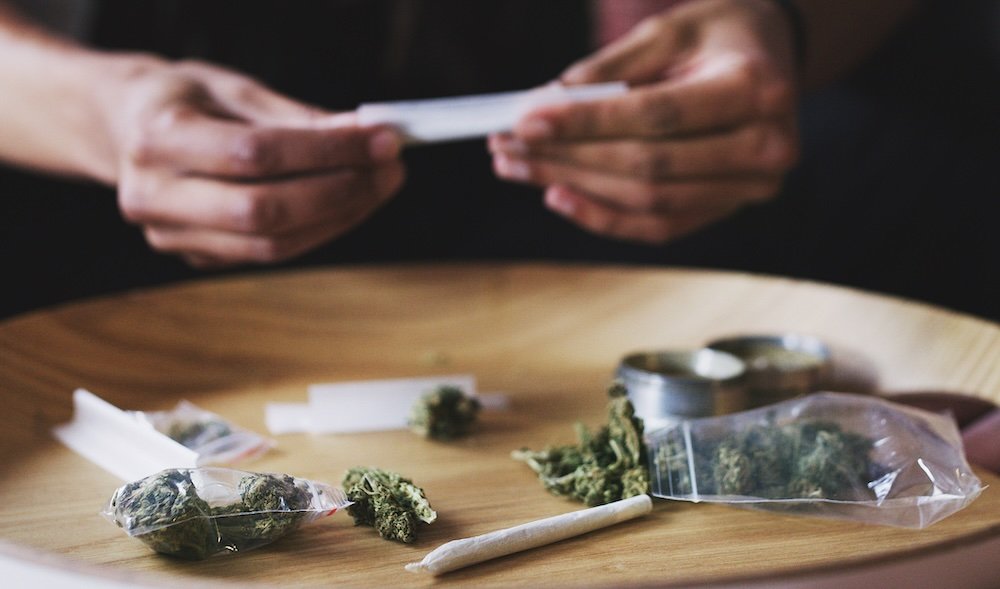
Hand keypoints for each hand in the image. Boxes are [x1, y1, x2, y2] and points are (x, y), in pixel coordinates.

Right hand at [108, 60, 403, 266]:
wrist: (125, 130)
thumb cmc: (184, 101)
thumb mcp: (234, 90)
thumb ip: (296, 118)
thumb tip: (364, 136)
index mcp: (157, 138)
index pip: (256, 154)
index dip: (327, 150)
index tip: (382, 140)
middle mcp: (154, 195)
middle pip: (264, 210)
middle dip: (341, 192)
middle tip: (391, 170)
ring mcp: (170, 235)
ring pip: (272, 244)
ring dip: (339, 217)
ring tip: (379, 185)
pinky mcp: (194, 257)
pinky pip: (269, 253)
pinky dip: (318, 230)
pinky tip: (348, 203)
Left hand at [490, 0, 798, 243]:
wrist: (772, 58)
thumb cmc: (717, 34)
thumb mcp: (669, 30)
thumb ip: (610, 69)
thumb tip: (544, 106)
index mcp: (756, 88)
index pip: (657, 115)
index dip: (587, 121)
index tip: (525, 118)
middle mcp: (766, 146)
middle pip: (648, 165)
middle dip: (568, 156)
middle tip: (506, 144)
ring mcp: (750, 188)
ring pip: (647, 201)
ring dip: (574, 186)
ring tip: (517, 165)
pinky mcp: (726, 209)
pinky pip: (657, 226)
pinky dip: (603, 217)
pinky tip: (557, 195)